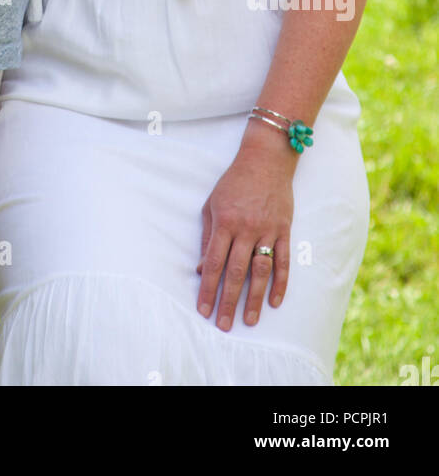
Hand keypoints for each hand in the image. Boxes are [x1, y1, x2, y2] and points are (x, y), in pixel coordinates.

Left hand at [196, 137, 293, 330]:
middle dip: (228, 301)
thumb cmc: (233, 183)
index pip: (213, 262)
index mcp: (224, 222)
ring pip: (260, 271)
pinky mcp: (284, 230)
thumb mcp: (212, 204)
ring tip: (248, 321)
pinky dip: (281, 283)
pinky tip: (275, 301)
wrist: (265, 160)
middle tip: (223, 325)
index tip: (202, 309)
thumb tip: (201, 268)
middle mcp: (245, 229)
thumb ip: (207, 237)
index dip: (207, 288)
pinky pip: (283, 261)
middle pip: (235, 272)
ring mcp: (267, 230)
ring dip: (254, 298)